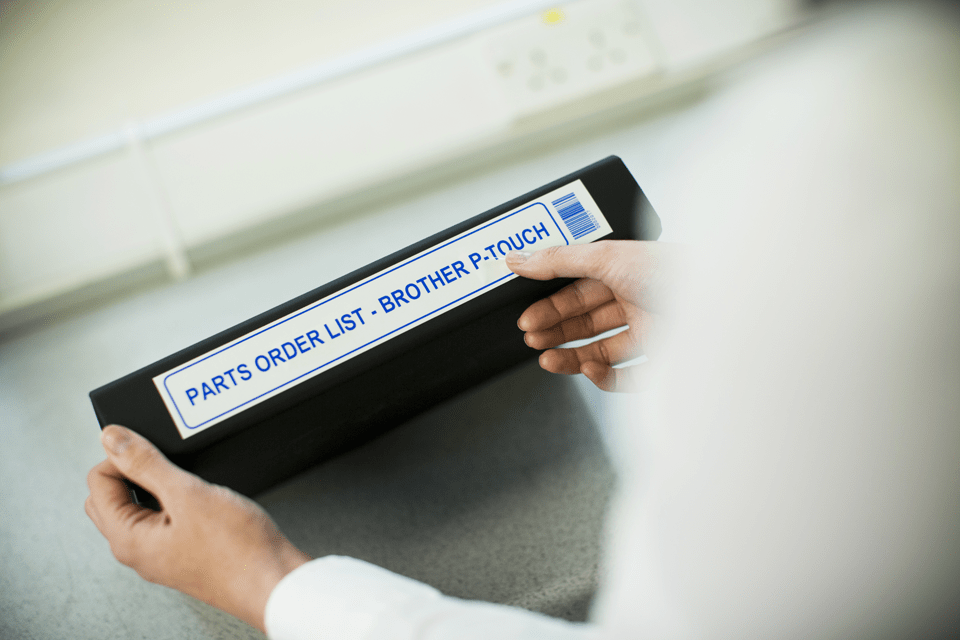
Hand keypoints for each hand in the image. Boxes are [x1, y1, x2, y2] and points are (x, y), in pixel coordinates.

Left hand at [84, 425, 310, 631]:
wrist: (274, 580)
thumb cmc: (238, 549)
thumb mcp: (188, 494)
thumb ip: (146, 464)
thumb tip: (113, 439)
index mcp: (128, 540)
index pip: (98, 483)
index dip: (121, 456)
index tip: (150, 446)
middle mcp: (139, 551)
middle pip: (113, 496)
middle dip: (132, 470)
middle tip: (166, 459)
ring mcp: (162, 553)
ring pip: (141, 506)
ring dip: (156, 483)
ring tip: (187, 476)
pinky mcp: (184, 551)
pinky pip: (165, 517)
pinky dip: (176, 498)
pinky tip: (201, 493)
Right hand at [506, 240, 676, 391]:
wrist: (724, 302)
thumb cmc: (673, 270)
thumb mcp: (607, 256)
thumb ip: (559, 260)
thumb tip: (519, 259)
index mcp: (625, 273)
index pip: (578, 292)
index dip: (551, 307)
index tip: (527, 319)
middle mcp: (638, 301)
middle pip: (587, 322)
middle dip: (557, 332)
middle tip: (532, 339)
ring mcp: (651, 332)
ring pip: (603, 351)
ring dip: (572, 357)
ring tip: (548, 359)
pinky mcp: (664, 361)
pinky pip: (629, 377)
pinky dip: (605, 378)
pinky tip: (589, 370)